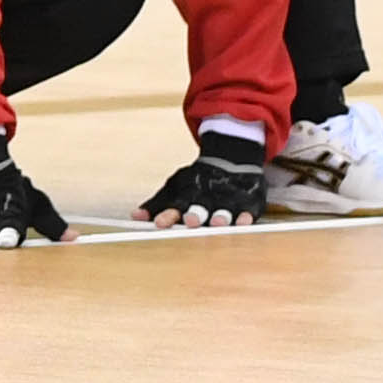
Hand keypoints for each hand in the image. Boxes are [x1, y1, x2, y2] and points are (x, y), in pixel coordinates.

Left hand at [143, 128, 267, 228]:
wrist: (230, 158)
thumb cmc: (197, 180)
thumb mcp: (174, 187)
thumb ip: (156, 204)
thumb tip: (134, 217)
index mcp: (187, 195)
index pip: (174, 205)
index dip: (167, 215)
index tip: (160, 223)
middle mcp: (207, 198)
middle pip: (200, 208)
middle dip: (195, 215)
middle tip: (191, 222)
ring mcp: (228, 200)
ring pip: (224, 211)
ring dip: (221, 217)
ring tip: (218, 223)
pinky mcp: (248, 202)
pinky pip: (248, 210)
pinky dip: (246, 216)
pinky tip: (245, 223)